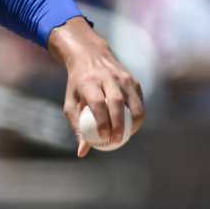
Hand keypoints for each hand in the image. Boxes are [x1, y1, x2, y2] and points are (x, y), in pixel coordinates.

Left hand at [47, 17, 144, 157]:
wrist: (89, 56)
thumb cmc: (77, 85)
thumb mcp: (70, 102)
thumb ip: (76, 126)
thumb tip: (82, 152)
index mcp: (89, 82)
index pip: (98, 104)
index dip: (102, 122)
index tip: (103, 137)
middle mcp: (107, 78)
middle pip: (117, 103)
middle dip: (119, 125)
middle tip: (117, 140)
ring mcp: (123, 77)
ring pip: (134, 103)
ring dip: (134, 122)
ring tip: (128, 135)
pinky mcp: (133, 79)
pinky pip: (139, 101)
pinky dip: (138, 115)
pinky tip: (132, 126)